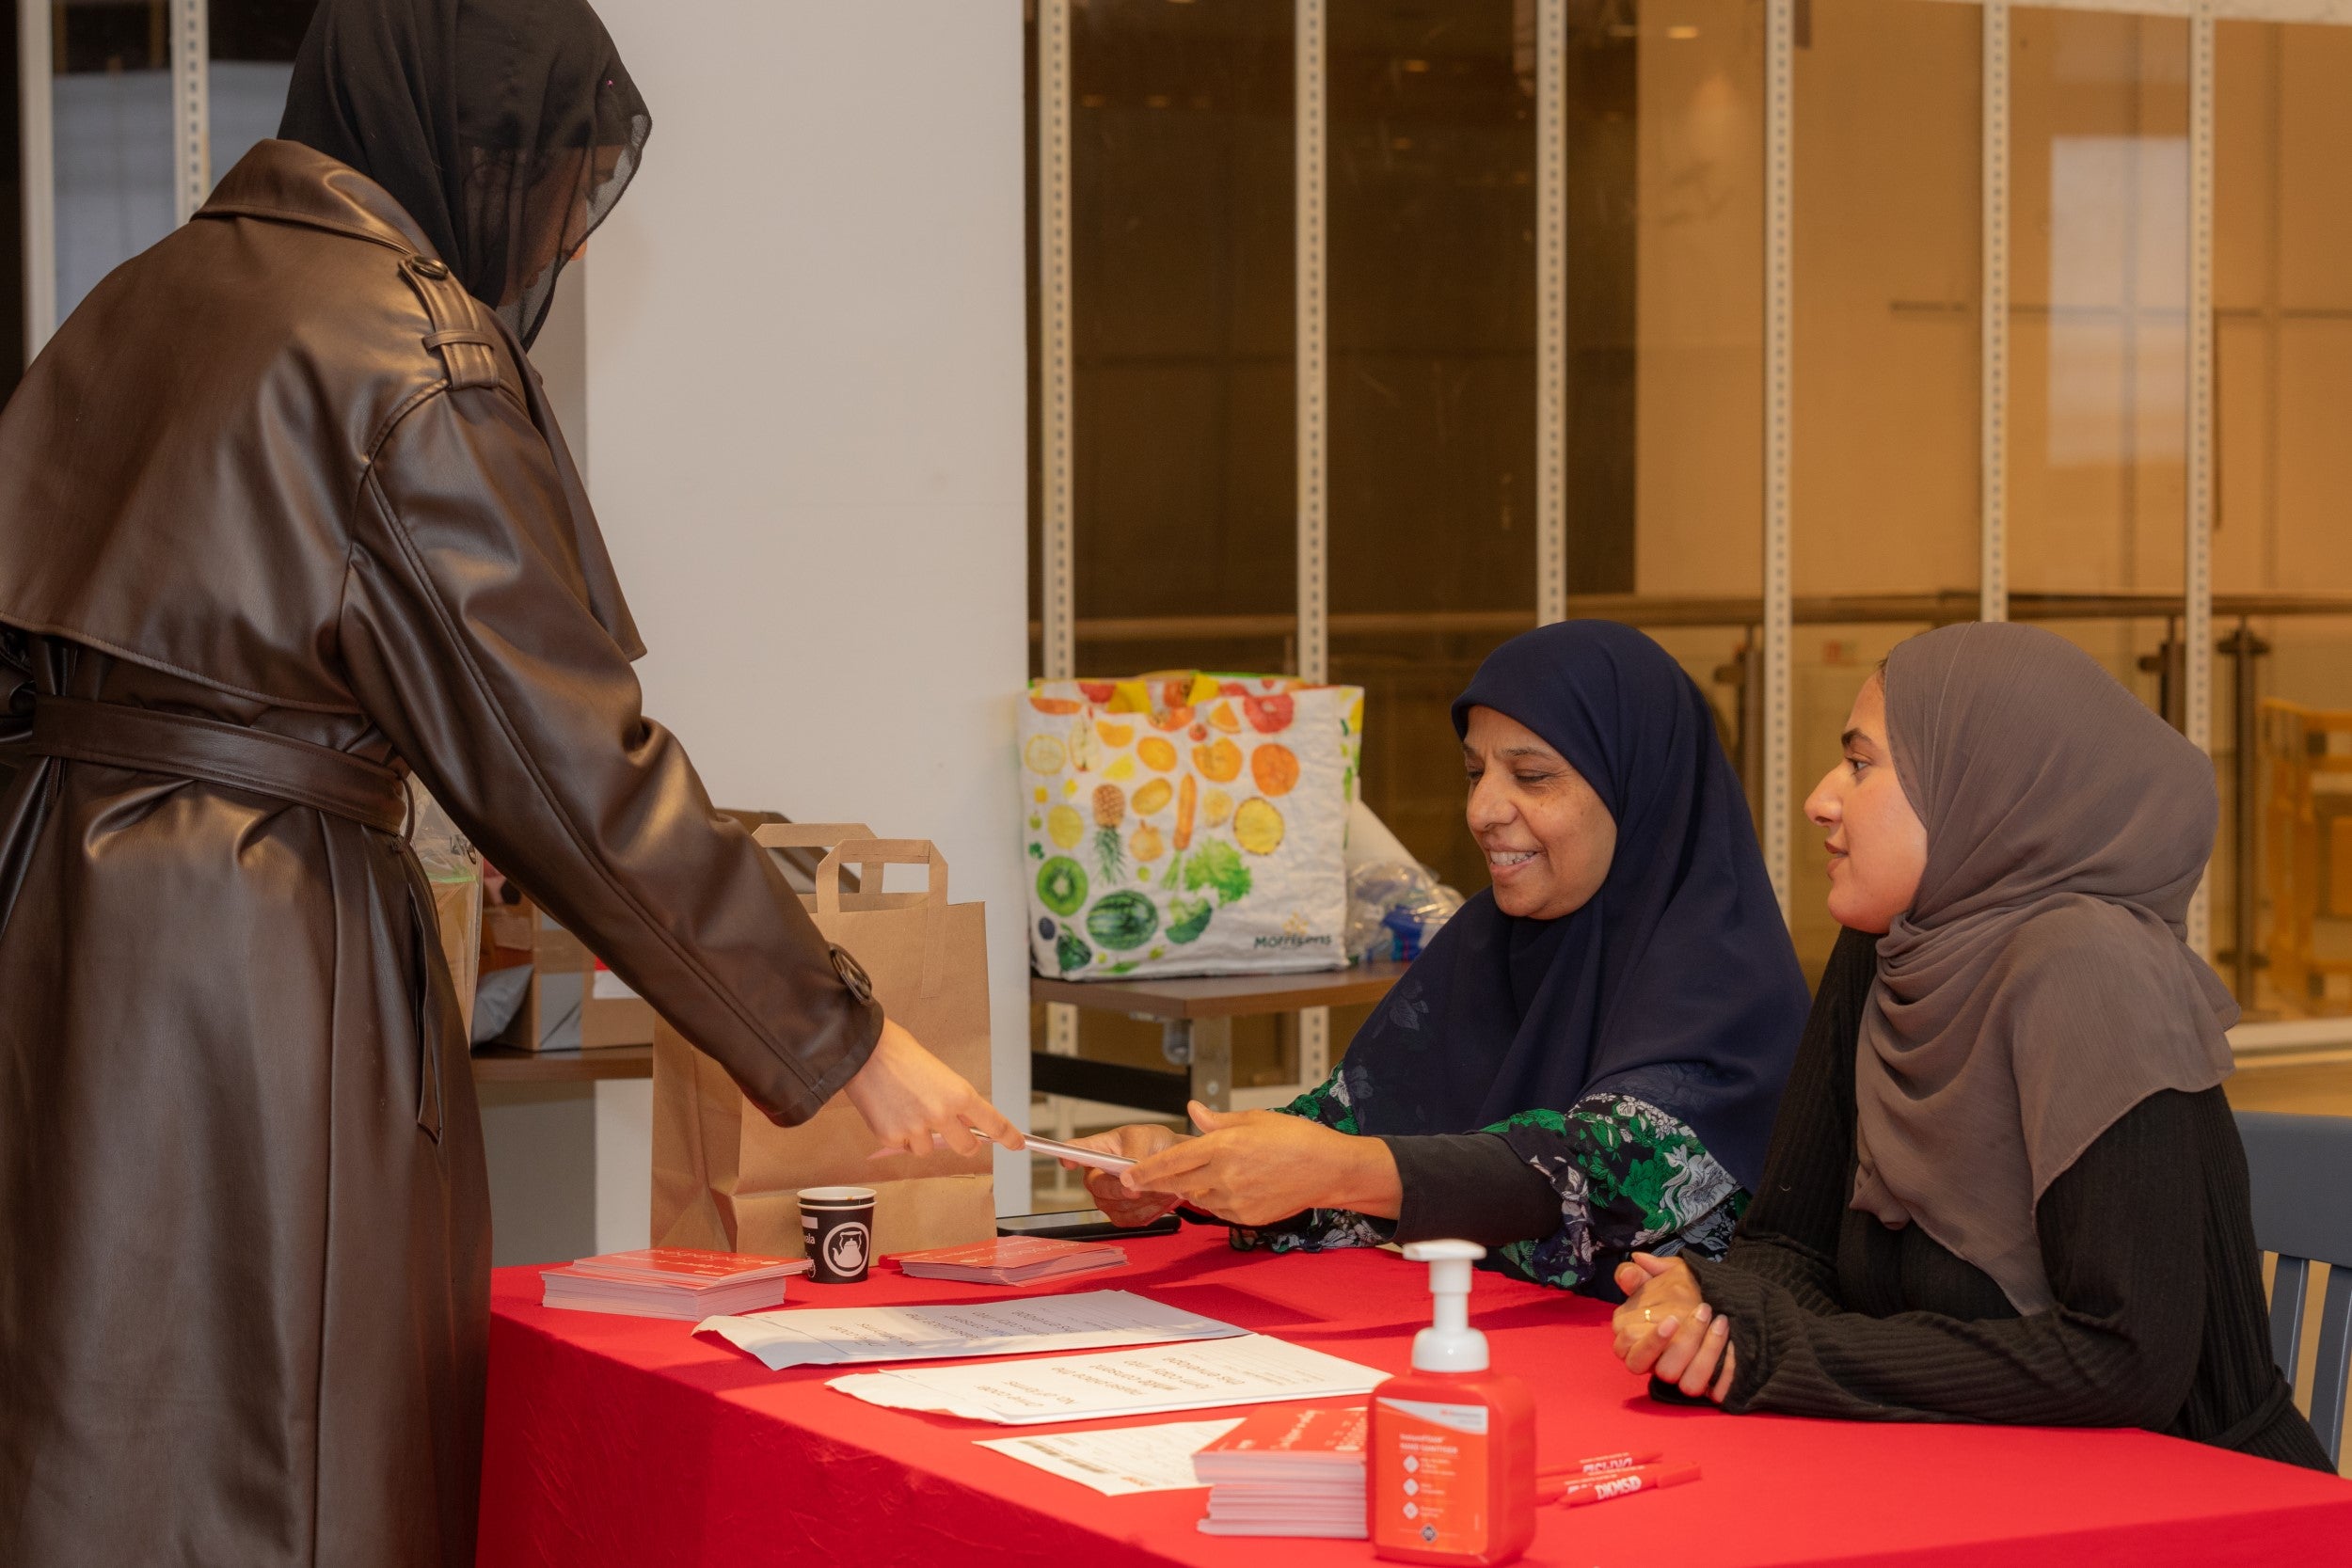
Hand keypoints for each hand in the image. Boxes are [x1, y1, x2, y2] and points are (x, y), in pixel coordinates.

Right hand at [843, 1018, 1021, 1158]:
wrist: (862, 1050)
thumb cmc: (897, 1051)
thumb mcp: (938, 1070)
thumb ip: (952, 1097)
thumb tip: (962, 1117)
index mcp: (959, 1094)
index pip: (993, 1123)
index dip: (1008, 1136)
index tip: (1016, 1144)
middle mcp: (941, 1115)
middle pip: (966, 1147)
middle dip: (966, 1143)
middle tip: (959, 1136)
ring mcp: (916, 1129)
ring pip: (929, 1149)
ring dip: (924, 1137)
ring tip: (908, 1110)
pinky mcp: (891, 1137)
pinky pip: (903, 1146)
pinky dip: (899, 1134)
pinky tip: (890, 1111)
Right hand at [1064, 1124, 1181, 1226]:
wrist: (1179, 1166)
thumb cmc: (1157, 1146)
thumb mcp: (1146, 1138)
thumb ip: (1133, 1152)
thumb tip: (1126, 1172)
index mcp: (1100, 1150)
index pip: (1076, 1151)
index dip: (1068, 1156)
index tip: (1068, 1162)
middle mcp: (1098, 1174)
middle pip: (1094, 1185)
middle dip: (1116, 1188)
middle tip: (1134, 1188)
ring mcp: (1107, 1196)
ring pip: (1111, 1205)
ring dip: (1136, 1200)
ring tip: (1155, 1188)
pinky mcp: (1121, 1214)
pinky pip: (1126, 1219)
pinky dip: (1143, 1211)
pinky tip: (1155, 1200)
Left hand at [1115, 1101, 1401, 1228]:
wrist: (1328, 1170)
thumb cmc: (1296, 1139)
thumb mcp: (1254, 1118)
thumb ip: (1217, 1121)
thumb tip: (1193, 1111)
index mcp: (1223, 1146)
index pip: (1173, 1162)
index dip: (1147, 1171)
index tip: (1129, 1176)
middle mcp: (1225, 1176)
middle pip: (1178, 1183)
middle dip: (1157, 1182)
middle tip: (1140, 1181)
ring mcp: (1235, 1200)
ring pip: (1197, 1197)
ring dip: (1189, 1187)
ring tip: (1197, 1176)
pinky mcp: (1245, 1216)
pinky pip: (1217, 1208)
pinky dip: (1212, 1198)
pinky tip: (1223, 1186)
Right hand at [1609, 1252, 1735, 1402]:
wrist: (1724, 1300)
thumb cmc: (1686, 1288)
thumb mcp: (1664, 1273)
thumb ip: (1640, 1273)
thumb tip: (1631, 1267)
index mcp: (1635, 1338)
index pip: (1626, 1348)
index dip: (1649, 1339)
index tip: (1672, 1319)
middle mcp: (1655, 1361)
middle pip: (1655, 1368)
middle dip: (1680, 1343)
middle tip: (1700, 1313)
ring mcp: (1679, 1376)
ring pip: (1683, 1382)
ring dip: (1705, 1351)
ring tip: (1720, 1321)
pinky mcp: (1704, 1385)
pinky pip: (1709, 1389)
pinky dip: (1723, 1368)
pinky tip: (1731, 1342)